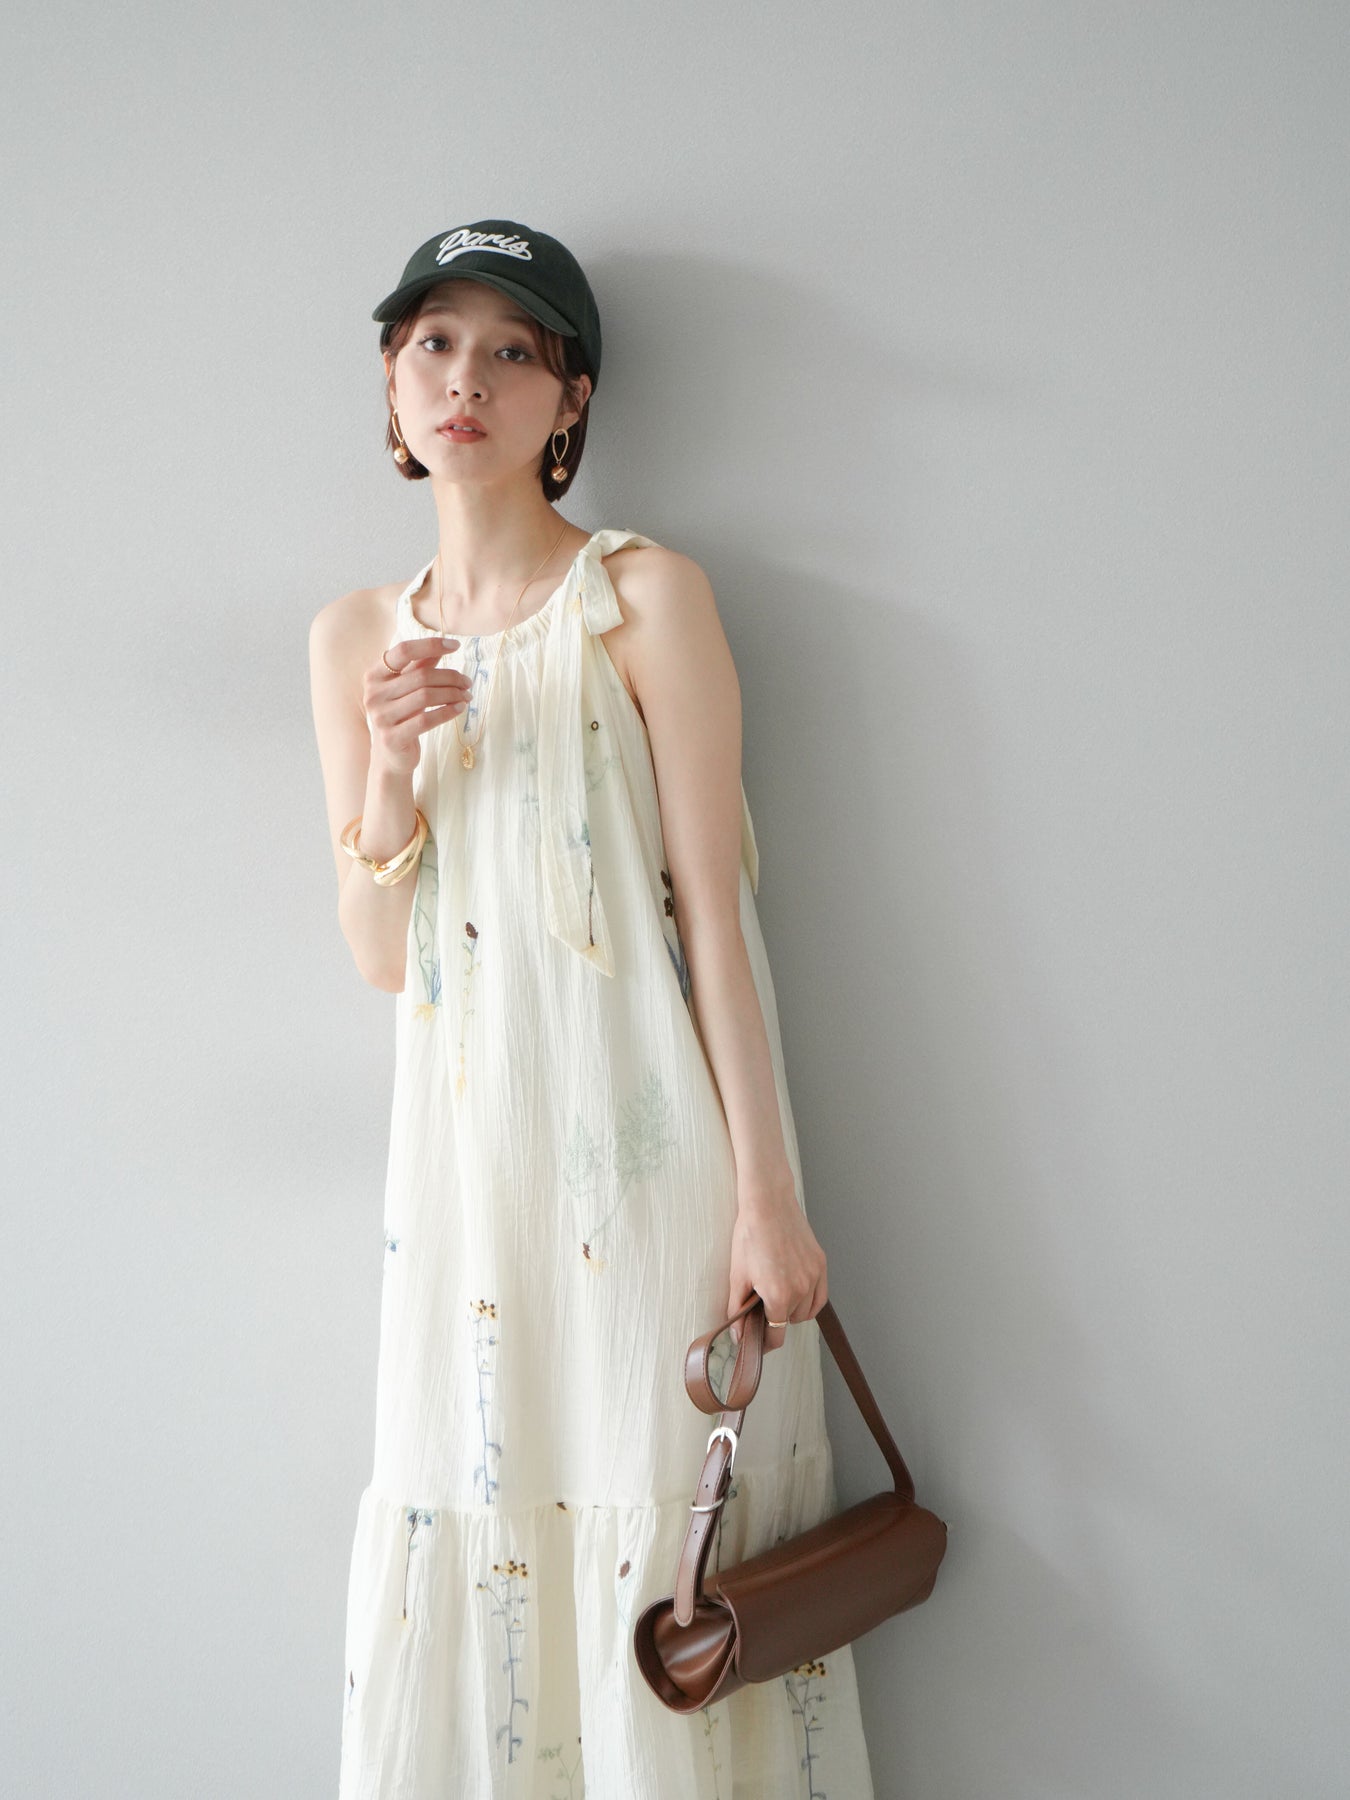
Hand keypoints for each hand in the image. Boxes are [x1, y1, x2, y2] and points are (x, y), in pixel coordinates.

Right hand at [363, 636, 472, 775]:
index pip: (403, 651)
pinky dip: (447, 712)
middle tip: (467, 682)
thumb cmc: (402, 715)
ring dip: (452, 694)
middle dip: (450, 677)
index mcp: (374, 675)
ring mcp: (380, 717)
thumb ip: (421, 666)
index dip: (430, 645)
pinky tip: (460, 708)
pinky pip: (426, 720)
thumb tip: (443, 645)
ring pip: (425, 696)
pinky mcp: (392, 738)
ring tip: (466, 696)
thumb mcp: (408, 688)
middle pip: (421, 676)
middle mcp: (373, 694)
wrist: (390, 756)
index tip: (455, 646)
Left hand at [725, 1185, 827, 1354]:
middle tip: (760, 1305)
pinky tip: (796, 1292)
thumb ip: (737, 1310)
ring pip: (806, 1311)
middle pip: (790, 1322)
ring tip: (777, 1293)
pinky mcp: (821, 1264)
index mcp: (779, 1295)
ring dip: (793, 1310)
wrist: (768, 1203)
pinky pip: (820, 1296)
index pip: (776, 1334)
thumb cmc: (749, 1235)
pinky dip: (809, 1300)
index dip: (765, 1342)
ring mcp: (814, 1276)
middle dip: (775, 1319)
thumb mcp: (737, 1276)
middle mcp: (801, 1289)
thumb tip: (738, 1337)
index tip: (758, 1341)